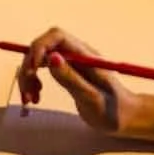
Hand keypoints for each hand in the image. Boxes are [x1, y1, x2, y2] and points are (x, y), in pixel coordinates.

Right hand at [18, 28, 137, 136]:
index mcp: (85, 56)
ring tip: (31, 99)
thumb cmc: (113, 111)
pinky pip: (42, 70)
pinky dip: (33, 82)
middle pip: (43, 47)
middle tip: (27, 91)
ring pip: (38, 59)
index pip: (57, 36)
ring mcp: (70, 63)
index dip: (40, 47)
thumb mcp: (92, 99)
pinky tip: (36, 97)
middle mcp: (76, 55)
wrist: (126, 118)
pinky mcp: (66, 73)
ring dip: (28, 77)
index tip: (32, 70)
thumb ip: (72, 79)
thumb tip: (51, 57)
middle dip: (29, 67)